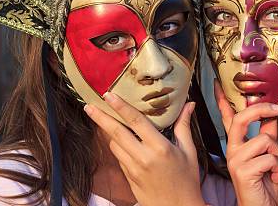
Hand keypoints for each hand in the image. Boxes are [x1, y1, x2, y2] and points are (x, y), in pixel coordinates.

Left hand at [85, 93, 204, 205]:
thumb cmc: (187, 181)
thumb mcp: (189, 152)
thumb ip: (183, 126)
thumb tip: (189, 105)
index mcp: (159, 148)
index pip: (136, 122)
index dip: (121, 107)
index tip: (109, 95)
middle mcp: (143, 157)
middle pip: (116, 133)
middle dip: (100, 118)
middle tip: (88, 106)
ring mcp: (133, 169)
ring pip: (114, 145)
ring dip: (107, 132)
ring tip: (101, 118)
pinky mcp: (128, 178)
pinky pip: (118, 157)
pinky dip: (116, 145)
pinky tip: (117, 139)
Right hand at [215, 80, 277, 205]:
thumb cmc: (265, 184)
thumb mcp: (268, 155)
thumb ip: (267, 135)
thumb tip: (272, 115)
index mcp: (237, 143)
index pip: (228, 116)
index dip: (223, 99)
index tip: (218, 83)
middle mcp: (232, 149)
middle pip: (242, 118)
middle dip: (262, 109)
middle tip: (277, 109)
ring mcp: (235, 160)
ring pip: (264, 140)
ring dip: (277, 153)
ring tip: (275, 167)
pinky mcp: (242, 172)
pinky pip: (268, 158)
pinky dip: (277, 168)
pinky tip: (272, 178)